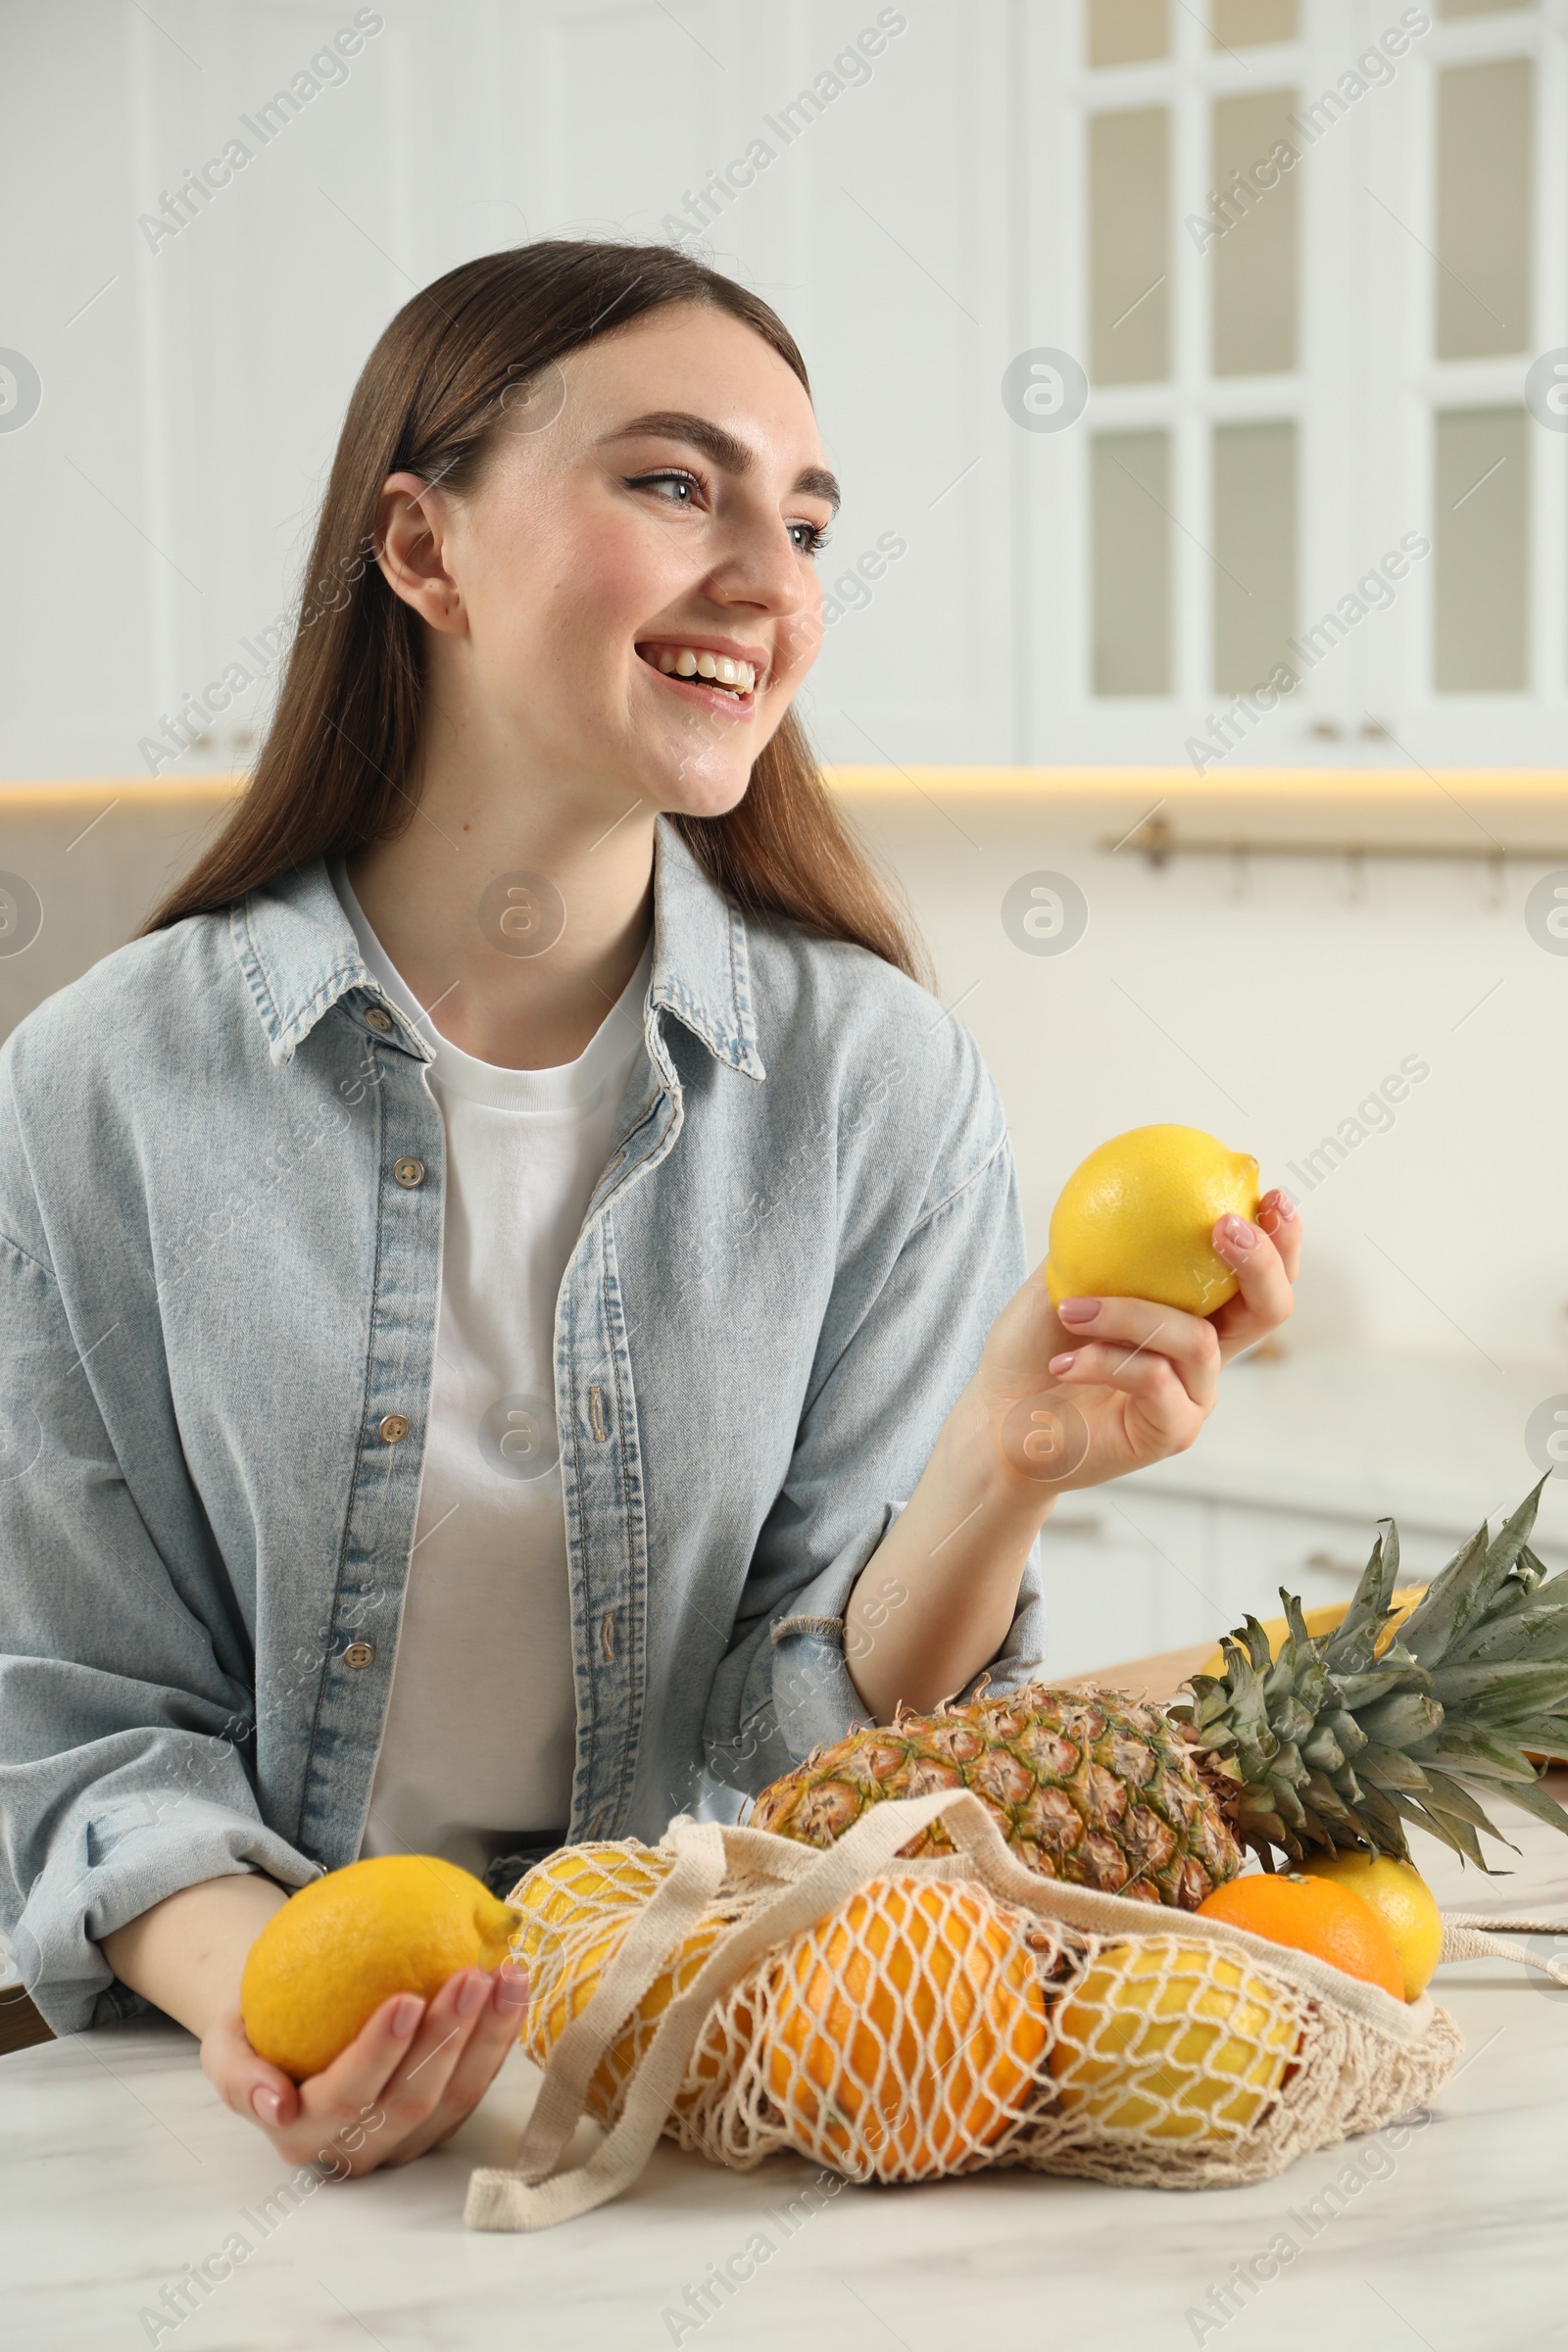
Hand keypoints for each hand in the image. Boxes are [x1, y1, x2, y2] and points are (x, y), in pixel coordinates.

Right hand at [200, 1960, 528, 2175]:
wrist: (291, 2034)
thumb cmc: (260, 2030)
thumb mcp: (224, 2046)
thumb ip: (236, 2073)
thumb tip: (273, 2106)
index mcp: (303, 2133)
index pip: (346, 2098)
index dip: (378, 2055)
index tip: (406, 1998)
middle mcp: (357, 2148)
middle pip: (411, 2100)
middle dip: (447, 2037)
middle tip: (470, 1973)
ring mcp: (405, 2140)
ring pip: (456, 2098)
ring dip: (487, 2036)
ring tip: (504, 1975)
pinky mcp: (441, 2122)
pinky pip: (478, 2084)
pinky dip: (500, 2037)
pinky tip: (513, 1987)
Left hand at [977, 1188, 1300, 1491]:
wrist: (1000, 1417)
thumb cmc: (1031, 1346)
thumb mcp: (1064, 1277)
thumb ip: (1102, 1236)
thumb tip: (1128, 1169)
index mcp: (1193, 1314)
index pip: (1256, 1275)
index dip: (1279, 1236)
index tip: (1267, 1191)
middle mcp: (1205, 1357)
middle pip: (1271, 1309)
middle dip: (1261, 1261)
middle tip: (1224, 1226)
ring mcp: (1194, 1397)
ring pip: (1197, 1340)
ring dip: (1130, 1314)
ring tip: (1071, 1310)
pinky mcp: (1173, 1433)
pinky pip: (1156, 1380)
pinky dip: (1106, 1361)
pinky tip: (1064, 1363)